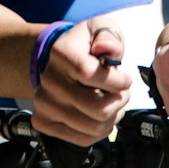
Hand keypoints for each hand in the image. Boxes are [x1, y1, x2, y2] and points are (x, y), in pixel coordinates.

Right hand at [30, 18, 133, 145]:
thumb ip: (108, 35)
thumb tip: (107, 49)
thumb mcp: (101, 28)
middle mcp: (49, 80)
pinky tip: (99, 116)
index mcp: (61, 53)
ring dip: (112, 117)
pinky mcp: (44, 122)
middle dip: (119, 102)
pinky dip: (98, 131)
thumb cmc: (86, 47)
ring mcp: (44, 103)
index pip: (91, 75)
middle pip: (96, 108)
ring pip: (93, 127)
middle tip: (120, 93)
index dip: (117, 81)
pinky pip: (82, 139)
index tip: (124, 79)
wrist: (61, 62)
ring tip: (111, 103)